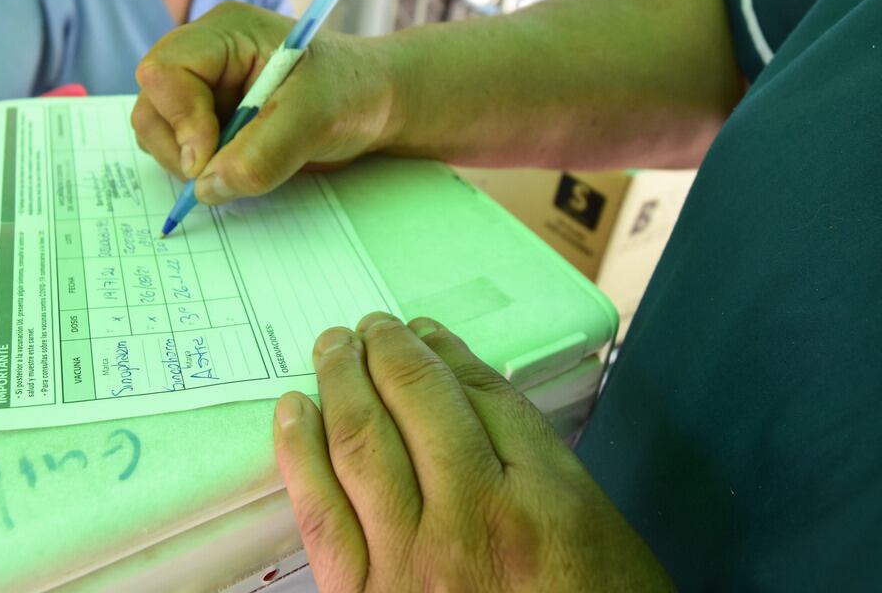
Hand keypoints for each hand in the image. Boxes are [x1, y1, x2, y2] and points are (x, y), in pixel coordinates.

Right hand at [132, 2, 402, 204]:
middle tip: (218, 174)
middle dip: (178, 146)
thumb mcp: (314, 119)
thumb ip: (261, 155)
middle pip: (152, 102)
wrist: (376, 104)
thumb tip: (206, 187)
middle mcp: (205, 56)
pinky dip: (197, 169)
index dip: (180, 120)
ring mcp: (205, 88)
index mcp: (225, 33)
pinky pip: (179, 147)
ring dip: (185, 161)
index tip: (207, 160)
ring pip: (158, 129)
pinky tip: (235, 168)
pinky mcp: (210, 119)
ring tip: (235, 169)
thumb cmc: (352, 92)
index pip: (165, 70)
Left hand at [273, 313, 672, 591]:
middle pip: (419, 403)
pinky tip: (293, 410)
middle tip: (370, 326)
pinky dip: (300, 452)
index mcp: (546, 503)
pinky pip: (319, 511)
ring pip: (362, 442)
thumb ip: (536, 457)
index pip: (482, 396)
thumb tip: (467, 385)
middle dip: (390, 351)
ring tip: (332, 347)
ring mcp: (411, 562)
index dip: (444, 352)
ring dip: (341, 381)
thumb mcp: (595, 530)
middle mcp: (475, 522)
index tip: (422, 331)